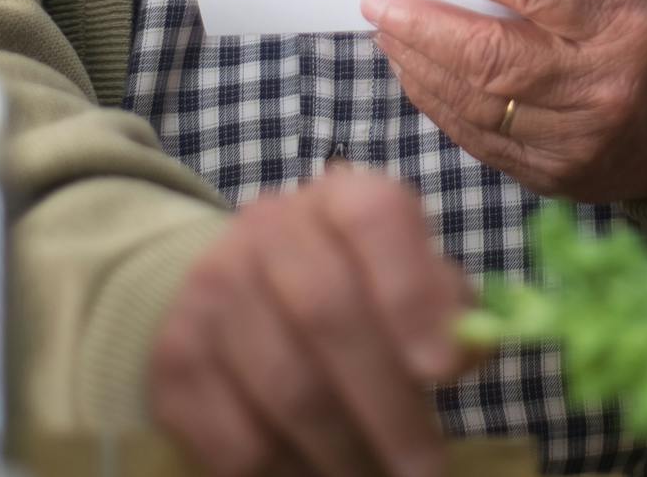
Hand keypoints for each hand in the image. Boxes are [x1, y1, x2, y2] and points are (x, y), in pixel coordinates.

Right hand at [146, 168, 468, 476]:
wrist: (233, 286)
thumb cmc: (349, 287)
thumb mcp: (405, 276)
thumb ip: (446, 307)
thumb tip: (470, 349)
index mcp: (340, 197)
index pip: (374, 218)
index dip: (411, 293)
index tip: (444, 370)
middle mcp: (269, 230)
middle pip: (328, 315)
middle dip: (387, 406)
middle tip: (425, 470)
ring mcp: (212, 292)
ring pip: (285, 387)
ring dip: (343, 453)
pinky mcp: (176, 360)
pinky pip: (236, 439)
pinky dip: (287, 473)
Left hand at [361, 0, 646, 203]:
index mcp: (630, 25)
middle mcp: (603, 89)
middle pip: (491, 56)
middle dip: (423, 24)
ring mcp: (578, 143)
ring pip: (475, 103)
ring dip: (420, 65)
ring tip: (389, 32)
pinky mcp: (557, 179)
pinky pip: (479, 140)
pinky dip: (440, 104)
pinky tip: (419, 75)